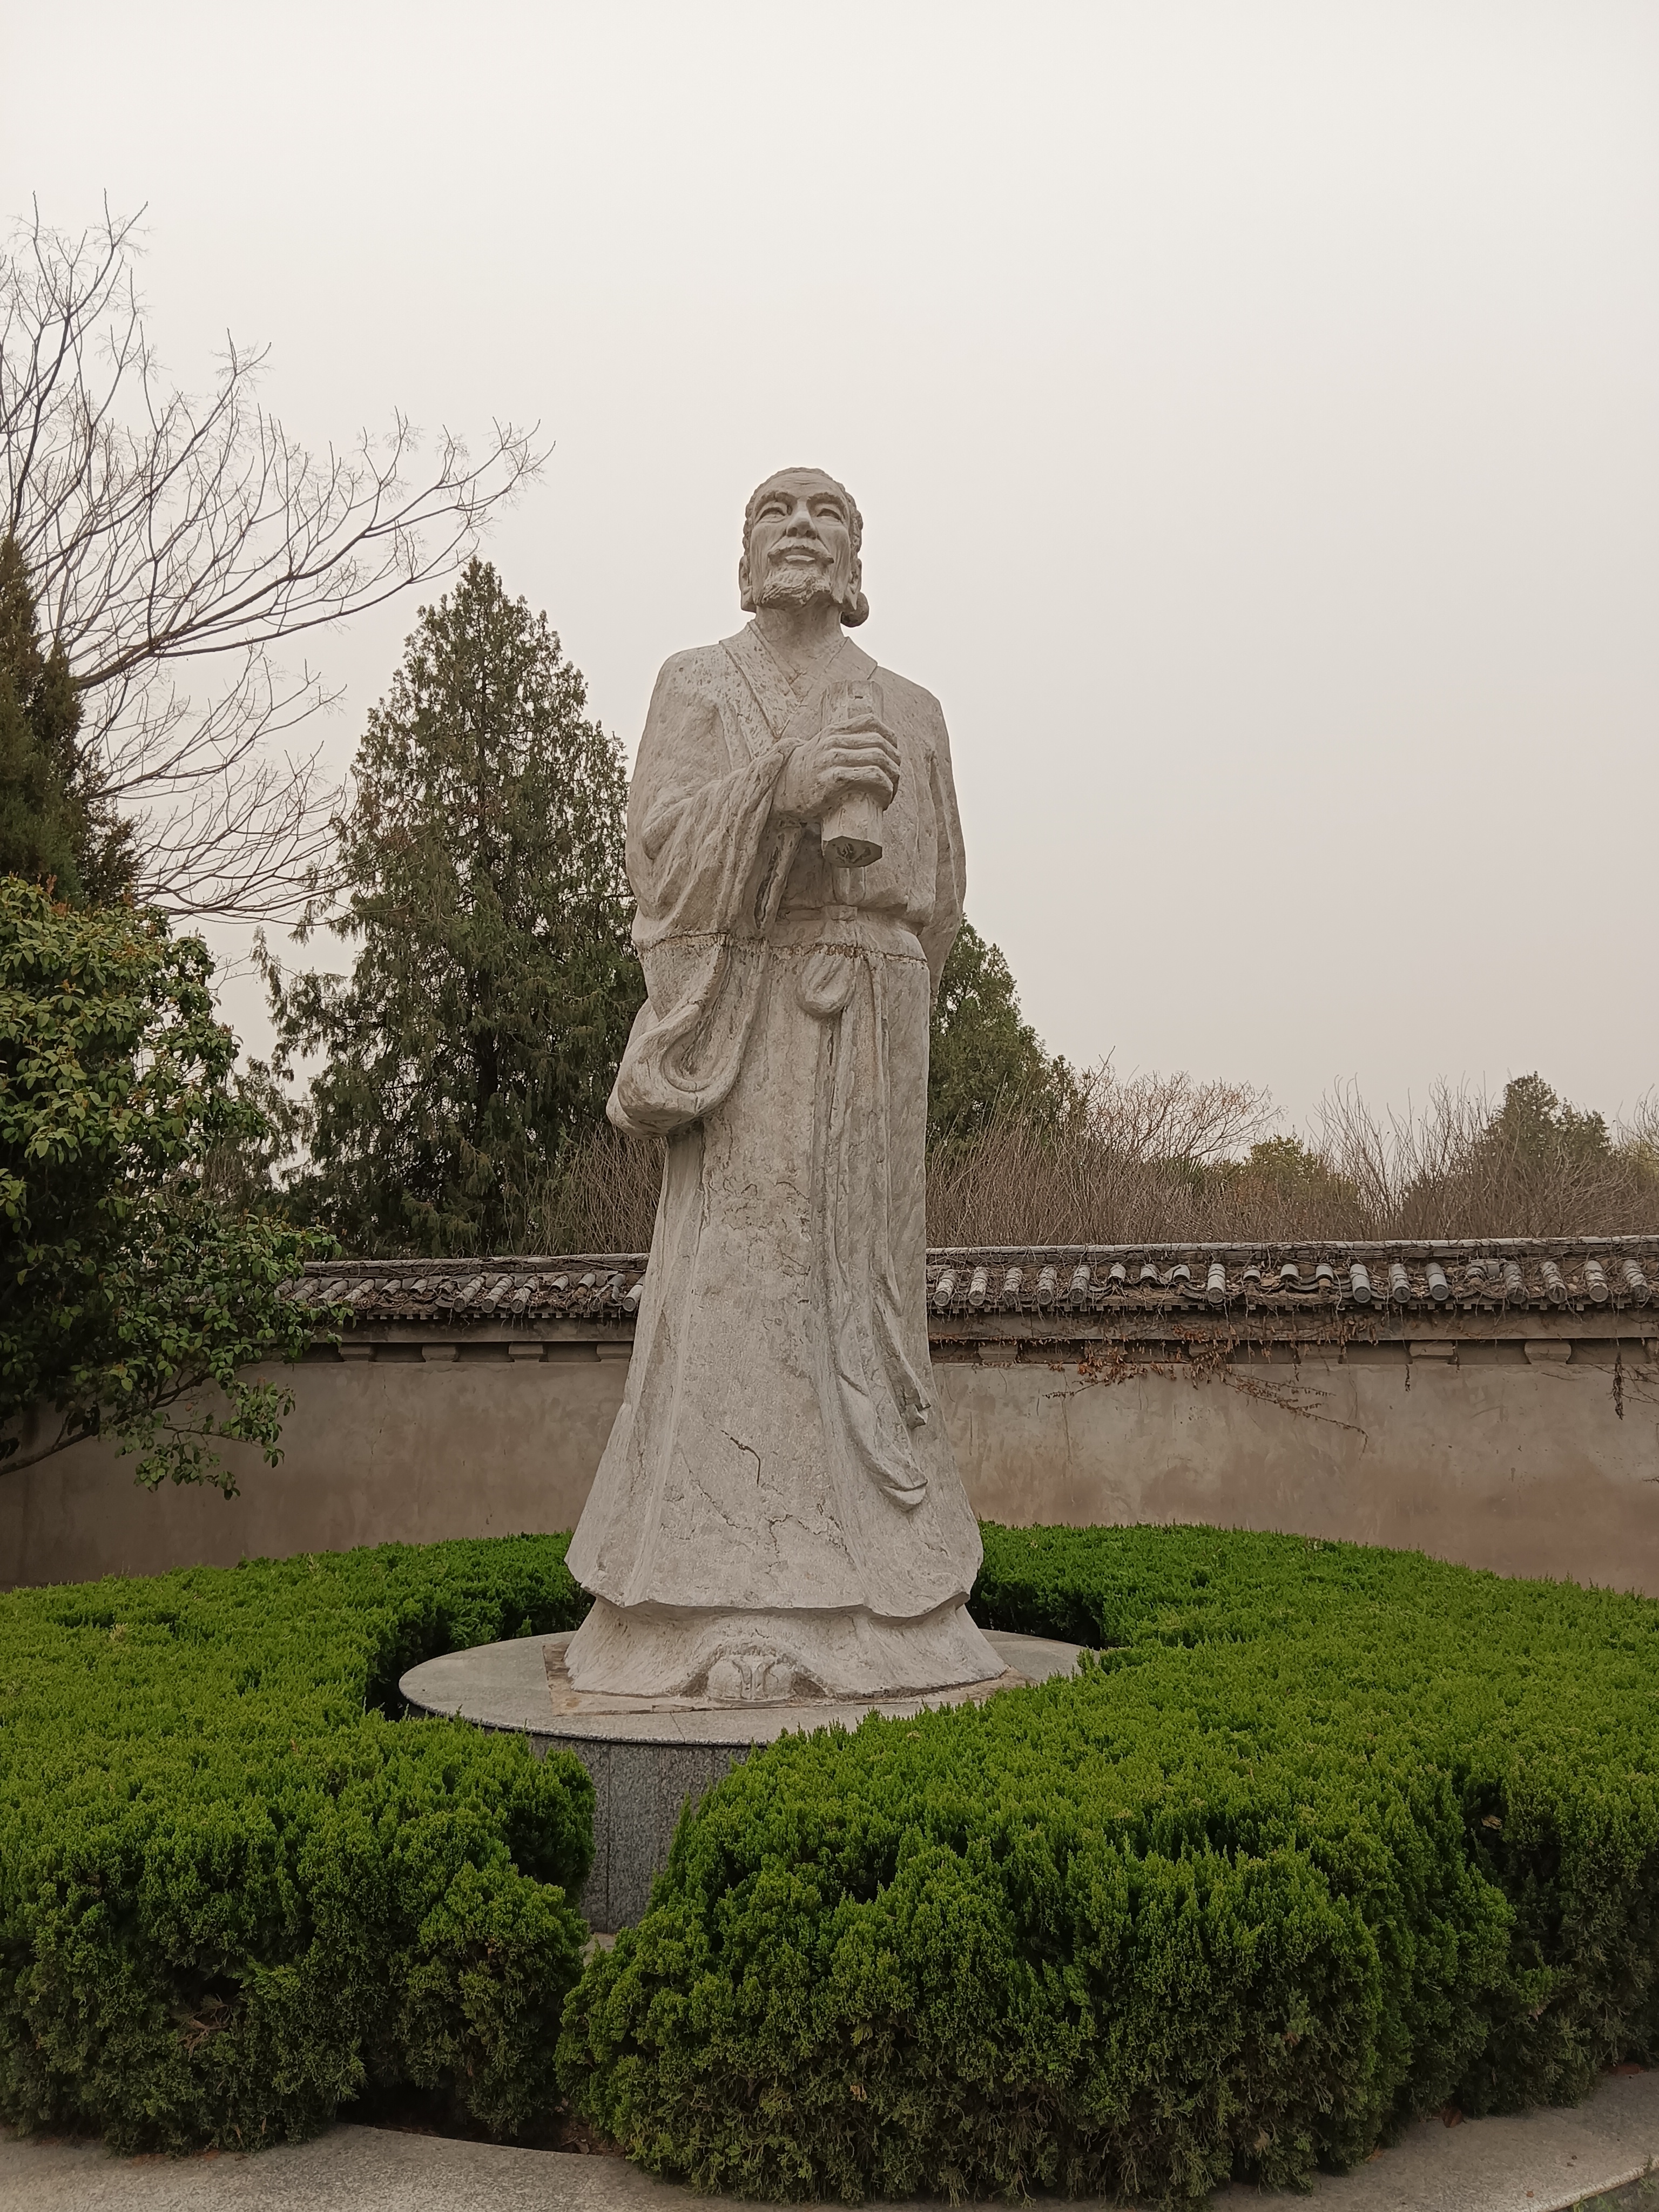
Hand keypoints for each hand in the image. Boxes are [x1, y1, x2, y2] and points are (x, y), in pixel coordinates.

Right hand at [775, 713, 900, 820]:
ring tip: (891, 792)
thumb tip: (870, 747)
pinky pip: (870, 776)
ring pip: (878, 760)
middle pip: (879, 743)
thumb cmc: (807, 773)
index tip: (894, 754)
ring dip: (892, 778)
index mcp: (833, 731)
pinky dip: (885, 787)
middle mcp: (834, 742)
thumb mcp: (821, 748)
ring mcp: (833, 760)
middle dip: (894, 762)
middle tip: (895, 780)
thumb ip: (840, 743)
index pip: (871, 722)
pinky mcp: (833, 780)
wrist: (782, 791)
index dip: (890, 737)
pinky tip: (886, 798)